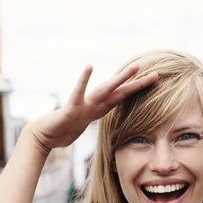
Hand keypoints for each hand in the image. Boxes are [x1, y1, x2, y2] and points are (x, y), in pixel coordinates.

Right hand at [30, 64, 157, 151]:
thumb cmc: (64, 130)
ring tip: (135, 67)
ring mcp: (84, 104)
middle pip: (120, 92)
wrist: (46, 136)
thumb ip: (95, 117)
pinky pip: (79, 93)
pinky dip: (84, 81)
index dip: (138, 91)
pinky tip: (89, 67)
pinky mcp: (72, 108)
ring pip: (106, 90)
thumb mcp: (86, 126)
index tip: (154, 82)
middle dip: (138, 83)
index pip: (122, 98)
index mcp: (99, 108)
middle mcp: (94, 104)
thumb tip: (104, 115)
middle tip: (156, 74)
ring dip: (121, 79)